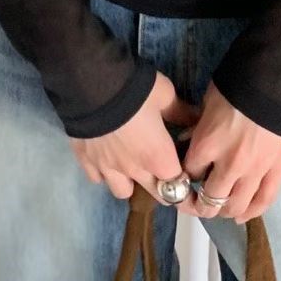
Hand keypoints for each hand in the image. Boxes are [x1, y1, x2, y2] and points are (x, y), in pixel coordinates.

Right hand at [70, 71, 198, 202]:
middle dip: (165, 189)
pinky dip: (103, 173)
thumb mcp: (164, 95)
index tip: (186, 172)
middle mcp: (135, 171)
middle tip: (165, 176)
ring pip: (122, 192)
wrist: (92, 86)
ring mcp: (107, 169)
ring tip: (130, 167)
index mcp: (158, 158)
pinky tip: (105, 158)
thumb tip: (196, 119)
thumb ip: (180, 111)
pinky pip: (96, 178)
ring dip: (130, 183)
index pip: (179, 184)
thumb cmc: (136, 91)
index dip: (184, 179)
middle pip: (155, 194)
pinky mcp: (85, 161)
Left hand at [180, 83, 280, 222]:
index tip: (188, 172)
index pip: (189, 173)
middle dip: (201, 203)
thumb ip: (197, 125)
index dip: (187, 174)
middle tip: (199, 200)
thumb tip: (189, 139)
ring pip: (236, 206)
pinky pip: (264, 200)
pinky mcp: (278, 170)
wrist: (277, 79)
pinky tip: (243, 217)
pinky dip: (252, 212)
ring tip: (220, 208)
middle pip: (209, 199)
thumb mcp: (208, 101)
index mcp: (207, 144)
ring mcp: (255, 170)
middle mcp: (229, 164)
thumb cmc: (237, 85)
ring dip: (224, 211)